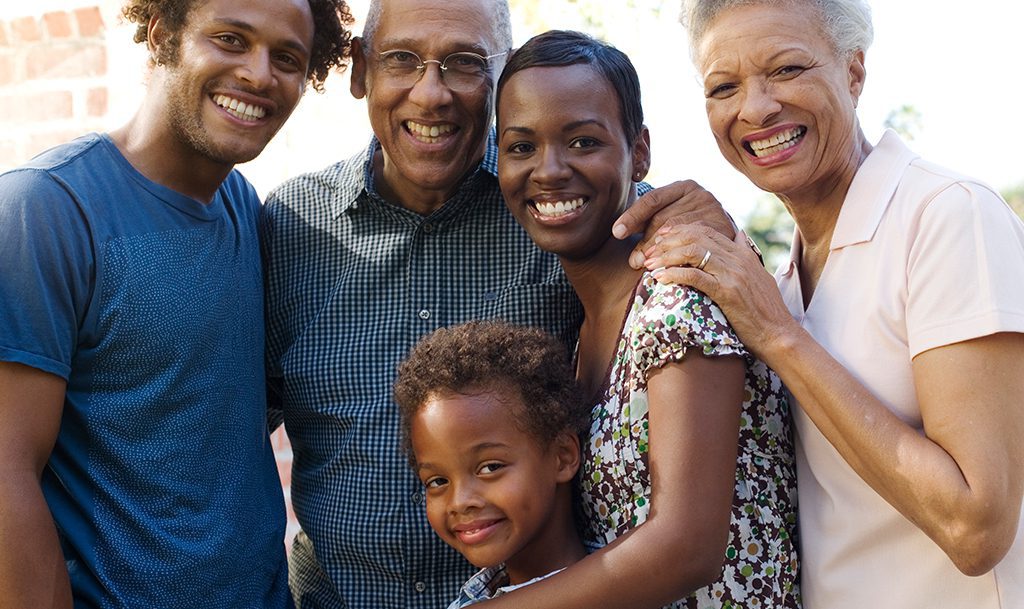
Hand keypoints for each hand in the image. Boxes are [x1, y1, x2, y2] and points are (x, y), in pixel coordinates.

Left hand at [612, 180, 736, 268]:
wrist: (731, 242)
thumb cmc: (694, 232)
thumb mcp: (672, 222)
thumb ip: (650, 231)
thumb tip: (633, 260)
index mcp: (684, 187)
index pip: (652, 200)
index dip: (633, 216)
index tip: (617, 232)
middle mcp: (700, 194)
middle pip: (663, 217)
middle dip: (645, 241)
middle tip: (634, 261)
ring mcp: (713, 209)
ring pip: (677, 231)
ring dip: (659, 251)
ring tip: (647, 265)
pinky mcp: (723, 227)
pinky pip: (694, 243)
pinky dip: (677, 257)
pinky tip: (666, 269)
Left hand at [643, 226, 796, 358]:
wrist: (779, 334)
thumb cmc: (766, 310)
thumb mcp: (759, 275)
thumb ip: (746, 254)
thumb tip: (739, 235)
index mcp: (742, 253)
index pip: (705, 231)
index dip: (679, 231)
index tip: (660, 238)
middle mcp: (737, 258)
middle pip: (695, 237)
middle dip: (667, 242)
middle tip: (649, 252)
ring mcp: (732, 274)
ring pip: (693, 252)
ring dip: (666, 256)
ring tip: (650, 265)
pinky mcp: (727, 292)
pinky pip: (695, 276)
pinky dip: (674, 274)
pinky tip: (660, 278)